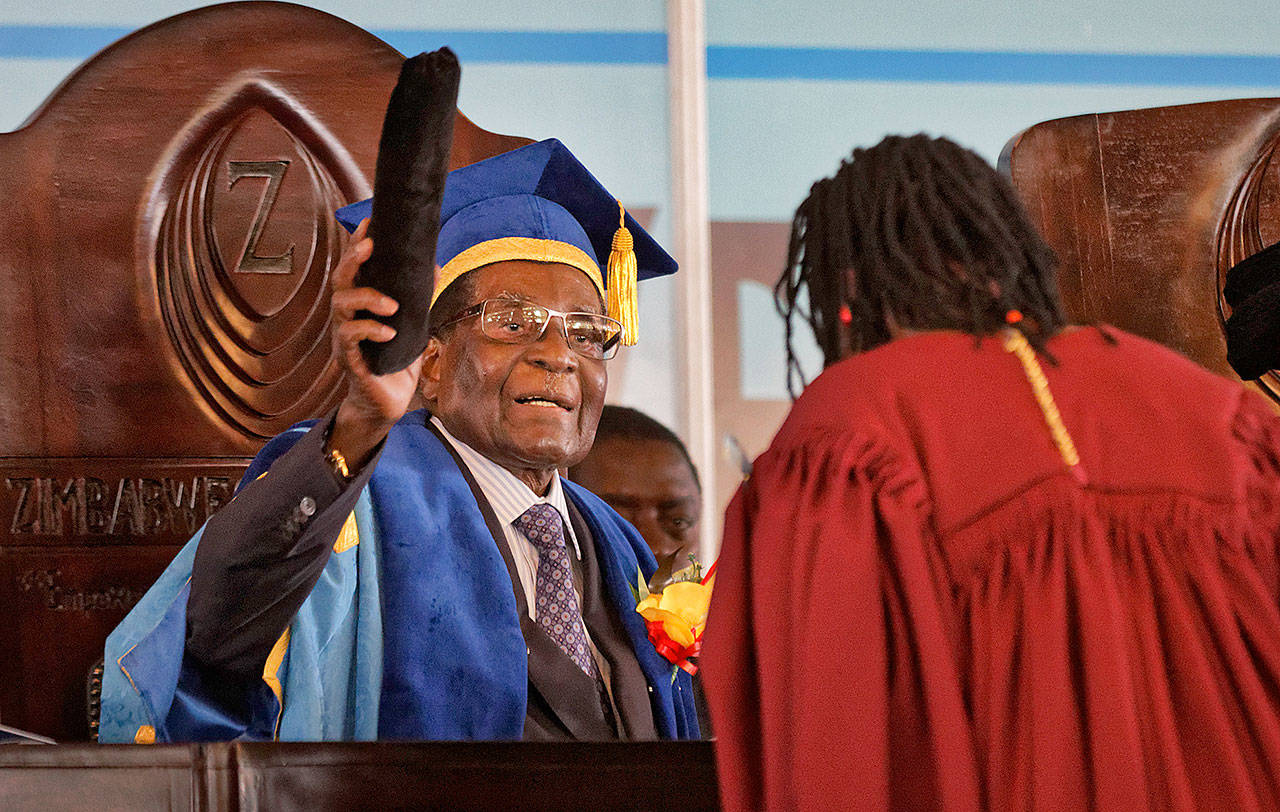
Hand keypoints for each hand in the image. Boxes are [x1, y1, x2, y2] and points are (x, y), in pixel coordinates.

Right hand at [328, 218, 423, 469]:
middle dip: (352, 259)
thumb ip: (419, 299)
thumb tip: (435, 266)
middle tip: (370, 246)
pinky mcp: (349, 359)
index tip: (370, 223)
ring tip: (392, 305)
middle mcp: (347, 318)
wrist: (388, 404)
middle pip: (340, 280)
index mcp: (360, 307)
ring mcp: (344, 338)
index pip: (355, 269)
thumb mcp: (413, 327)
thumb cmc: (395, 362)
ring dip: (367, 298)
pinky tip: (389, 332)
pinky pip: (351, 337)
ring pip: (341, 306)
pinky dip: (371, 330)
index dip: (358, 245)